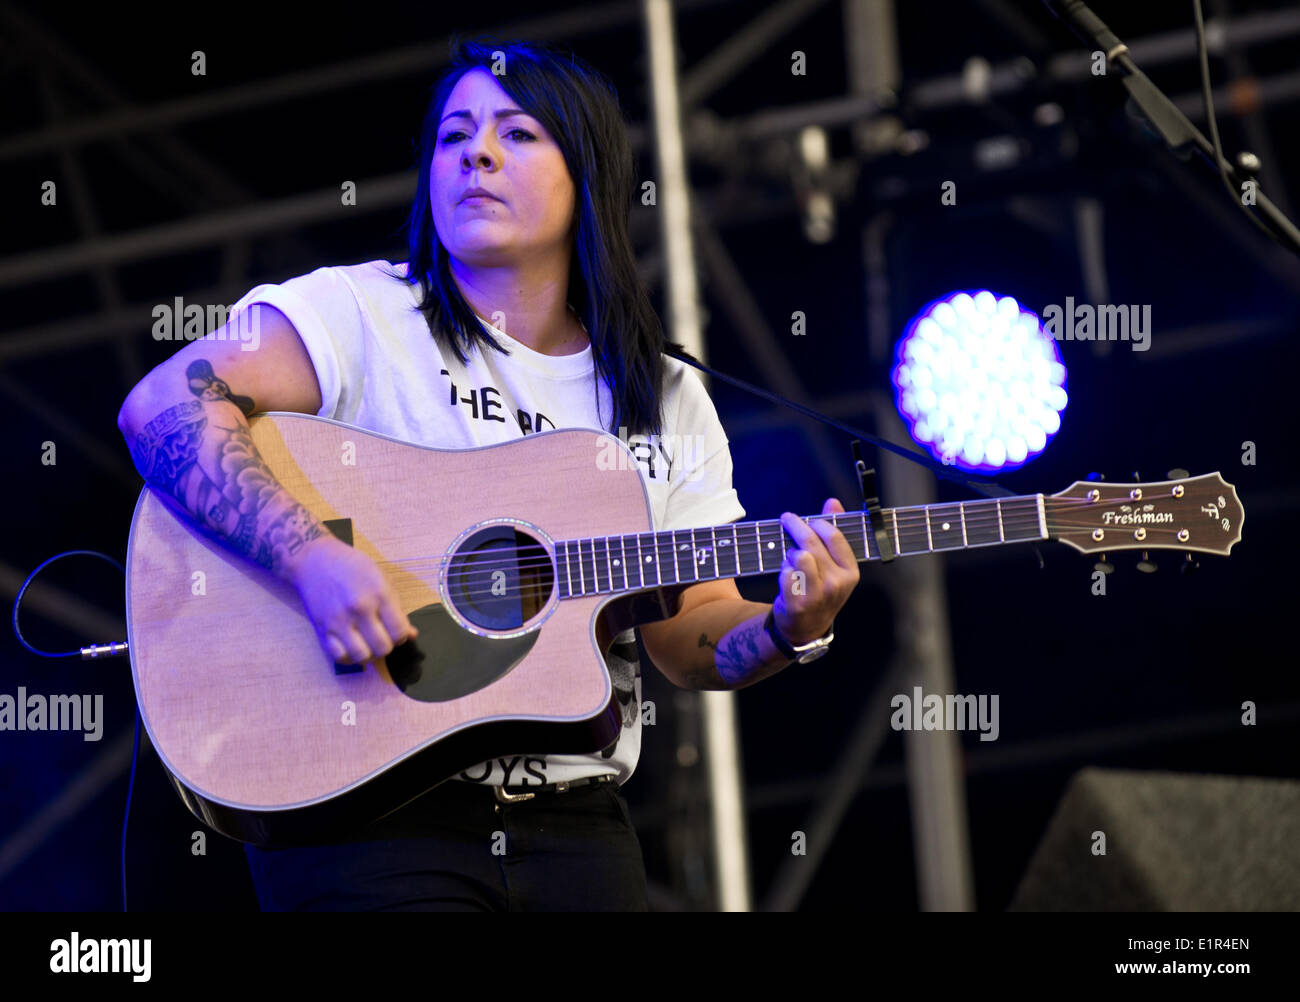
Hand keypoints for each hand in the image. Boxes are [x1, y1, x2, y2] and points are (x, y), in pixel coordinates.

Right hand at [286, 534, 417, 667]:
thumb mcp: (381, 578)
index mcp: (379, 594)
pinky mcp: (322, 629)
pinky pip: (339, 656)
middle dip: (387, 646)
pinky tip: (352, 647)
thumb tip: (411, 634)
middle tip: (382, 637)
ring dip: (369, 655)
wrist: (315, 560)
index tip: (396, 631)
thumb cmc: (352, 567)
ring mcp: (339, 621)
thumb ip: (397, 607)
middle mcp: (359, 609)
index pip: (399, 631)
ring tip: (368, 645)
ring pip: (362, 656)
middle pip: (383, 647)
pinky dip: (349, 657)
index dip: (402, 635)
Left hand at [773, 497, 859, 644]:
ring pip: (798, 556)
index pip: (834, 536)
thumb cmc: (821, 590)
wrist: (807, 627)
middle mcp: (837, 584)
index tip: (807, 518)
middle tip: (787, 519)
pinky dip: (783, 571)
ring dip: (790, 553)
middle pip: (812, 543)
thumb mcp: (835, 565)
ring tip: (791, 557)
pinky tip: (787, 577)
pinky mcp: (798, 604)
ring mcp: (817, 595)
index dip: (818, 522)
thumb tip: (833, 502)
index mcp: (850, 572)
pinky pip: (785, 574)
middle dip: (796, 527)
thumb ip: (834, 532)